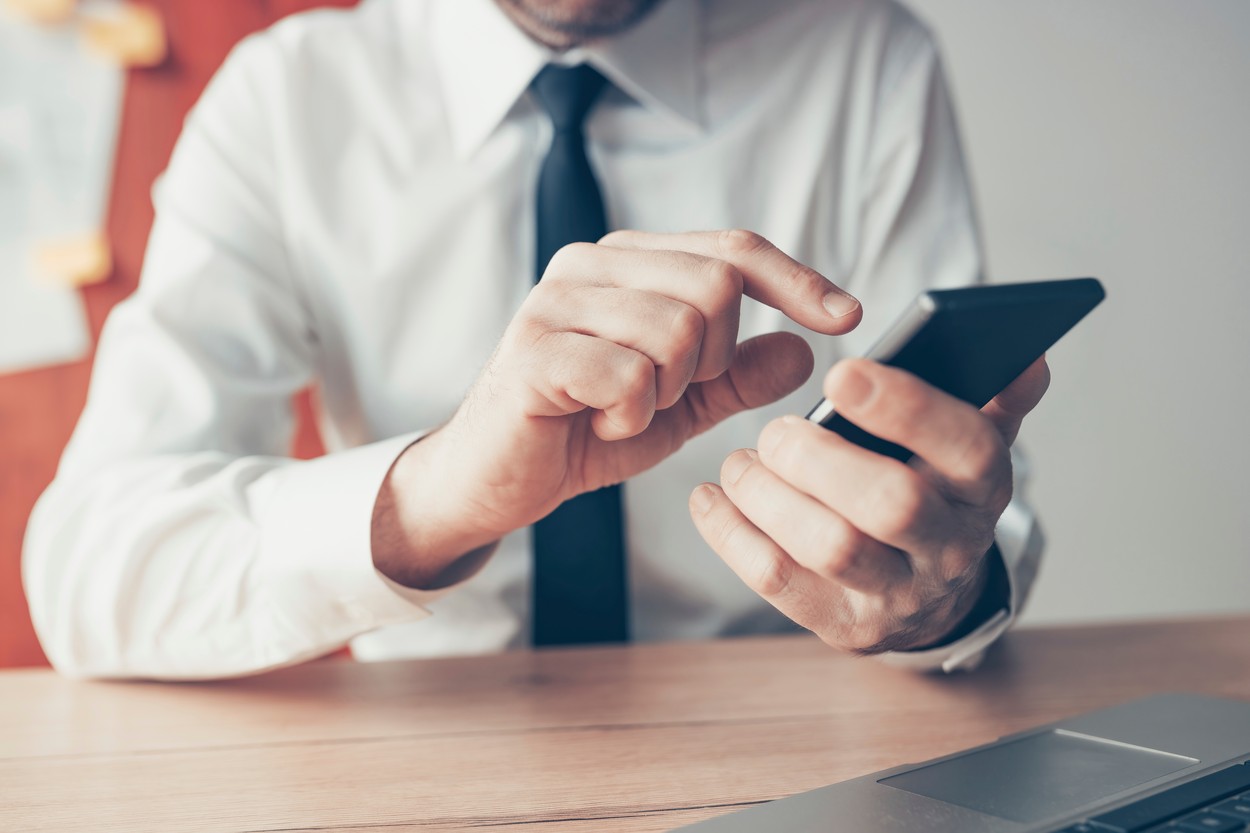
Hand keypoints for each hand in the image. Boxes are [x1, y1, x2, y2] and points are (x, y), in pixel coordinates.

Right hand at [373, 230, 861, 587]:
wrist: (495, 481)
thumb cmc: (580, 432)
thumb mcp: (678, 405)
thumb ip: (736, 376)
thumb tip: (805, 350)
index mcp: (627, 263)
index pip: (731, 248)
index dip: (796, 280)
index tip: (848, 316)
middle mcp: (590, 264)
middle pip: (715, 286)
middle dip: (713, 359)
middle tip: (663, 393)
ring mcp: (557, 302)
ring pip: (677, 330)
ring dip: (666, 393)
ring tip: (621, 411)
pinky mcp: (535, 349)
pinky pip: (631, 375)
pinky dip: (629, 417)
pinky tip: (596, 425)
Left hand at [689, 356, 1049, 652]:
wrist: (925, 597)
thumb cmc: (931, 492)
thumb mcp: (969, 445)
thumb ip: (992, 396)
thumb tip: (1024, 356)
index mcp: (982, 487)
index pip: (966, 447)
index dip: (904, 408)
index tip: (839, 374)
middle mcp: (949, 545)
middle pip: (893, 505)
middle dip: (821, 458)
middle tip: (776, 432)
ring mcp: (898, 593)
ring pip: (832, 547)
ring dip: (770, 497)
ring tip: (739, 465)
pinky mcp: (845, 625)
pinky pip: (780, 582)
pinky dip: (733, 535)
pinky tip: (710, 499)